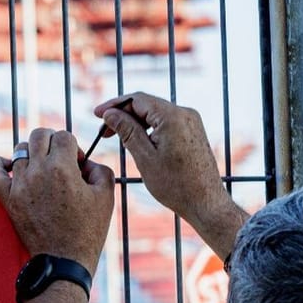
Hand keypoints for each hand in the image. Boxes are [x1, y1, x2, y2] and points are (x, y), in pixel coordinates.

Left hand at [0, 127, 115, 268]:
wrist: (64, 260)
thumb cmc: (88, 230)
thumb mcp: (106, 195)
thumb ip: (99, 168)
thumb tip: (85, 162)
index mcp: (62, 168)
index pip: (64, 136)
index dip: (73, 146)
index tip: (78, 164)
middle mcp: (38, 172)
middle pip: (39, 135)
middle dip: (53, 142)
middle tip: (60, 160)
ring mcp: (19, 185)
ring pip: (20, 150)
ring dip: (33, 153)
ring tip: (42, 168)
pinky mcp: (8, 199)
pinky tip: (9, 166)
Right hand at [92, 92, 231, 227]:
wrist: (205, 202)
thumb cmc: (176, 185)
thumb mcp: (144, 157)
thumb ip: (127, 131)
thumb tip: (110, 114)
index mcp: (172, 116)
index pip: (137, 99)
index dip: (114, 105)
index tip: (97, 114)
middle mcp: (185, 113)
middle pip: (146, 104)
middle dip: (123, 114)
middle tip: (103, 130)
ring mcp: (191, 121)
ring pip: (155, 113)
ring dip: (135, 121)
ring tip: (117, 136)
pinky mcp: (193, 131)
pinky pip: (166, 122)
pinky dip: (149, 127)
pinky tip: (137, 140)